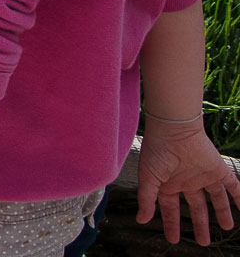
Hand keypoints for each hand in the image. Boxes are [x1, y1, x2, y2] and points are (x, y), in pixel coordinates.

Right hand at [137, 117, 239, 244]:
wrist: (174, 130)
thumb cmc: (156, 151)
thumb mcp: (148, 178)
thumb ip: (146, 199)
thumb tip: (141, 220)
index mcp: (169, 184)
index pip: (172, 209)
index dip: (172, 224)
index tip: (172, 239)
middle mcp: (188, 181)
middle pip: (196, 207)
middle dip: (199, 225)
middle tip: (203, 241)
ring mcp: (204, 176)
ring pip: (216, 199)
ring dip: (222, 213)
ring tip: (227, 227)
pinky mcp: (219, 170)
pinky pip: (234, 186)